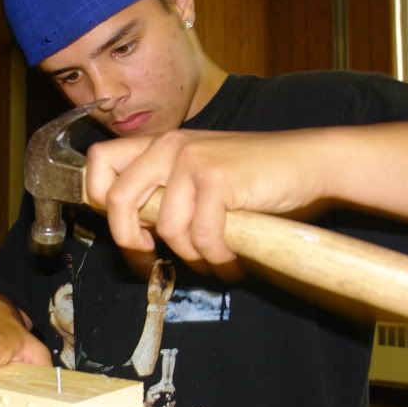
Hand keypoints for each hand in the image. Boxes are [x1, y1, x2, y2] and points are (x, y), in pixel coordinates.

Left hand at [84, 128, 329, 273]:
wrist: (308, 163)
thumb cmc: (255, 177)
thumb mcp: (200, 176)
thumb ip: (167, 192)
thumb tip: (135, 232)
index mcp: (160, 144)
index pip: (100, 162)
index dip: (98, 200)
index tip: (126, 229)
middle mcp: (169, 146)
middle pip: (117, 200)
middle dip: (131, 242)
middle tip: (152, 262)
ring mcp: (193, 160)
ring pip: (168, 229)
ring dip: (193, 258)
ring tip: (215, 261)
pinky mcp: (218, 179)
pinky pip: (203, 237)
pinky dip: (219, 259)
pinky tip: (232, 261)